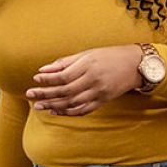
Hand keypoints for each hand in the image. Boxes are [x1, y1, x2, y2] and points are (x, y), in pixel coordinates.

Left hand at [26, 45, 143, 115]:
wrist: (135, 65)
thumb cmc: (109, 56)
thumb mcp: (87, 54)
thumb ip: (65, 63)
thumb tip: (43, 70)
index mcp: (88, 65)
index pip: (63, 76)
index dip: (48, 79)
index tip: (35, 79)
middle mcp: (93, 80)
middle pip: (65, 91)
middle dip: (46, 94)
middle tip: (30, 95)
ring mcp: (99, 93)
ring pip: (72, 103)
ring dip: (54, 105)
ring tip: (39, 106)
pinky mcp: (103, 101)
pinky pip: (83, 110)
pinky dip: (68, 112)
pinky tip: (56, 111)